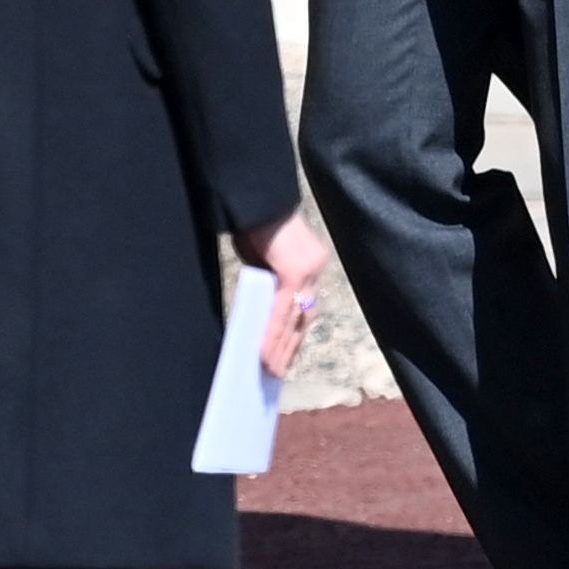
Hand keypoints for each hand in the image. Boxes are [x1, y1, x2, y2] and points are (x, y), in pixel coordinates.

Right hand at [236, 210, 332, 379]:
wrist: (254, 194)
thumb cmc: (253, 221)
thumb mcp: (261, 257)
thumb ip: (267, 281)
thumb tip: (263, 309)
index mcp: (310, 263)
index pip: (304, 307)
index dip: (294, 335)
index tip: (285, 357)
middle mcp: (314, 267)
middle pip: (304, 318)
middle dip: (290, 348)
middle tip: (277, 373)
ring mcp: (308, 269)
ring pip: (295, 319)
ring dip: (282, 348)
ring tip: (270, 371)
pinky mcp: (294, 270)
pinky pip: (283, 310)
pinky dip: (273, 333)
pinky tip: (264, 353)